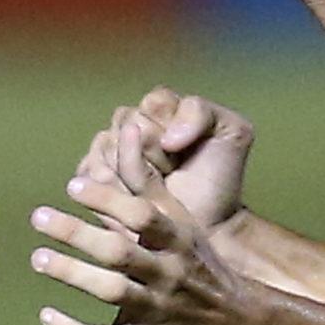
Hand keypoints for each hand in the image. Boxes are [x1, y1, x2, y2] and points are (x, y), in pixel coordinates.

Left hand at [33, 126, 258, 324]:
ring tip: (38, 258)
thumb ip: (149, 182)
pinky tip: (46, 315)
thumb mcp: (182, 223)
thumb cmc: (198, 263)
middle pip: (119, 252)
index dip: (108, 200)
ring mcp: (157, 310)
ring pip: (110, 292)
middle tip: (38, 217)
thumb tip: (128, 130)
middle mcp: (168, 274)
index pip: (143, 215)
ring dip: (72, 275)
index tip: (73, 185)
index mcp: (178, 241)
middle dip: (77, 233)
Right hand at [75, 89, 254, 232]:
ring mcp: (107, 149)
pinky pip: (92, 174)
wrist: (208, 221)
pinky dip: (117, 189)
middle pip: (128, 125)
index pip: (153, 103)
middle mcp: (130, 122)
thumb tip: (164, 136)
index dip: (172, 128)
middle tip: (175, 171)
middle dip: (155, 155)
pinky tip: (137, 199)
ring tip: (160, 188)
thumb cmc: (219, 176)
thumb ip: (200, 114)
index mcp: (161, 107)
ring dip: (137, 176)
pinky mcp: (93, 177)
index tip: (188, 149)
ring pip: (108, 150)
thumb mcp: (232, 132)